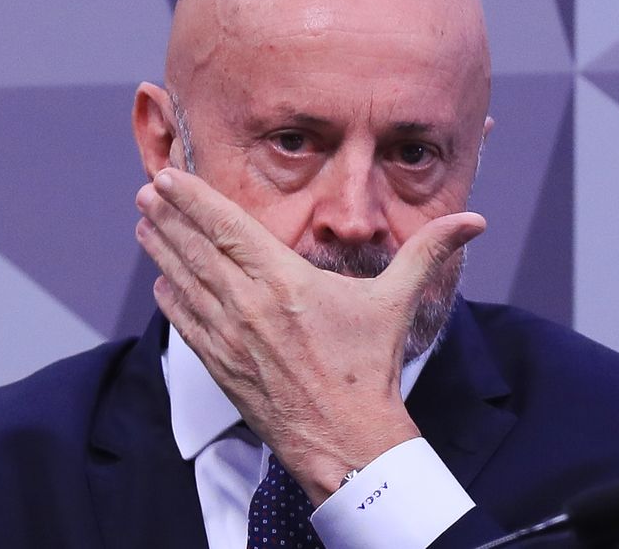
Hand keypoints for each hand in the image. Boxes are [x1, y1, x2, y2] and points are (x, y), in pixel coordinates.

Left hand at [135, 168, 484, 503]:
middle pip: (197, 250)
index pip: (228, 228)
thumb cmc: (369, 370)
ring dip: (162, 251)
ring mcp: (230, 338)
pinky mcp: (222, 367)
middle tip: (146, 191)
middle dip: (168, 216)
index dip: (194, 199)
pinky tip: (161, 282)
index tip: (170, 177)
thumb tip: (475, 221)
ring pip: (184, 283)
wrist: (346, 440)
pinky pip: (186, 325)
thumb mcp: (396, 302)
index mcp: (286, 282)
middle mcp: (249, 305)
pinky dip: (170, 299)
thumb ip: (429, 252)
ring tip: (144, 225)